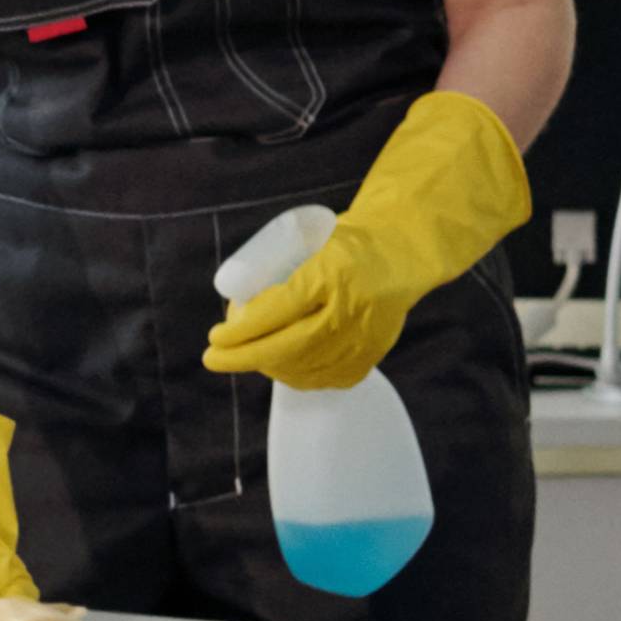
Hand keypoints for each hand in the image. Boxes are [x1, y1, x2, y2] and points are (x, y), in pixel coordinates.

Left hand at [204, 89, 539, 389]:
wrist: (405, 251)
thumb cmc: (348, 243)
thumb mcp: (312, 244)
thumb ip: (282, 275)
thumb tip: (238, 308)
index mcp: (331, 273)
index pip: (276, 311)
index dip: (242, 331)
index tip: (214, 339)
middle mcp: (350, 307)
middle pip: (288, 346)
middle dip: (244, 358)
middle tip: (215, 359)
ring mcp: (365, 334)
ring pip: (307, 366)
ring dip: (270, 368)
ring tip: (249, 360)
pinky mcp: (375, 351)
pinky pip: (332, 376)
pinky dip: (303, 377)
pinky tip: (285, 370)